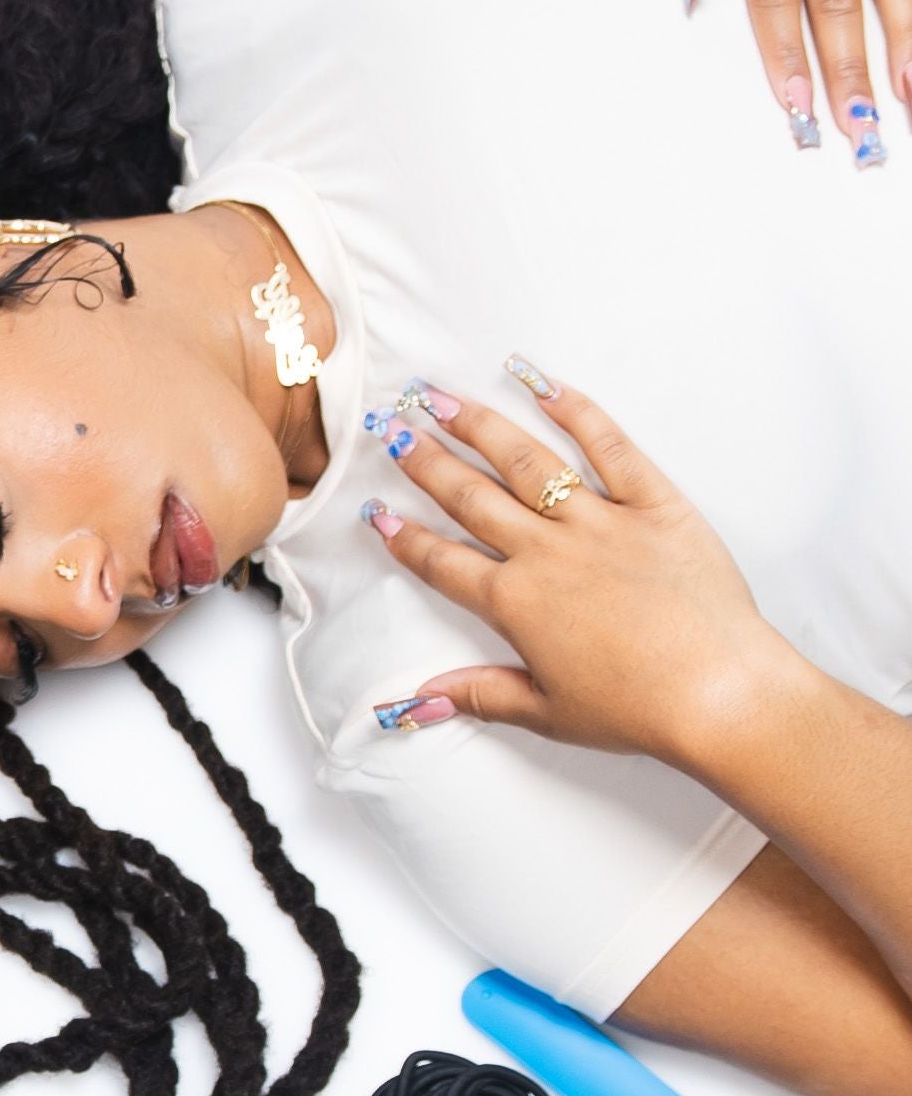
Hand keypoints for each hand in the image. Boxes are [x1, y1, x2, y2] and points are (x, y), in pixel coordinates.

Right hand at [362, 368, 812, 772]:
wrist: (718, 691)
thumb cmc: (638, 710)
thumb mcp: (549, 713)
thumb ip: (480, 694)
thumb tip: (415, 701)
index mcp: (517, 604)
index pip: (444, 562)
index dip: (406, 538)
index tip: (377, 512)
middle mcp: (548, 553)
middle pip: (472, 498)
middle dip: (427, 463)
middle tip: (392, 429)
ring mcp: (600, 522)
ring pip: (526, 462)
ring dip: (478, 427)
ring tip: (440, 398)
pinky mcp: (653, 503)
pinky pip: (610, 446)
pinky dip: (575, 410)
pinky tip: (540, 382)